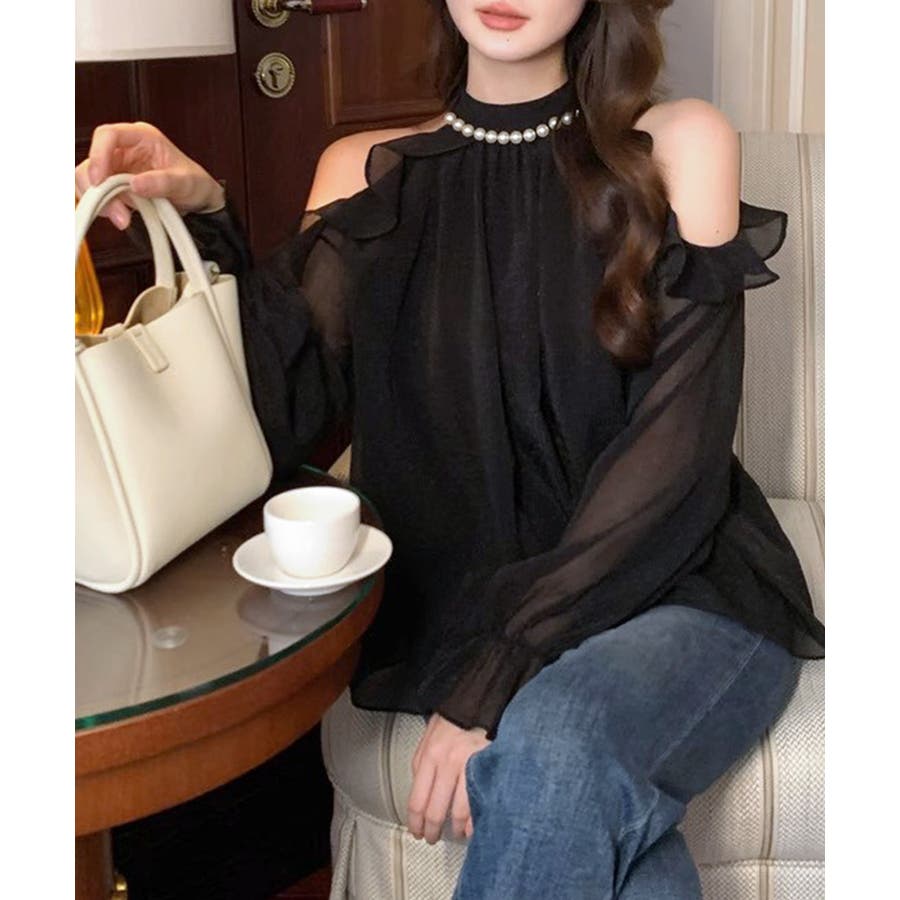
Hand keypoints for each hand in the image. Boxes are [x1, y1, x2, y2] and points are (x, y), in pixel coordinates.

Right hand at [74, 121, 223, 229]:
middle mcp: (124, 150)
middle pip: (92, 161)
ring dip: (99, 201)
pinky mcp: (115, 187)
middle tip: (116, 211)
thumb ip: (163, 182)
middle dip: (97, 188)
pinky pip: (96, 195)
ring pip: (89, 180)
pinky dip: (102, 208)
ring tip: (122, 219)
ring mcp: (117, 168)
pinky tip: (119, 217)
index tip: (101, 181)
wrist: (198, 200)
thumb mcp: (186, 182)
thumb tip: (136, 185)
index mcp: (141, 137)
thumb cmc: (194, 183)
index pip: (108, 135)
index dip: (98, 154)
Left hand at [408, 712, 490, 842]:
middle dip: (432, 830)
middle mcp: (447, 762)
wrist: (480, 700)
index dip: (416, 823)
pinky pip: (478, 802)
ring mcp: (468, 766)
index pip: (417, 800)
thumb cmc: (455, 720)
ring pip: (458, 811)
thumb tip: (419, 792)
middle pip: (435, 810)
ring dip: (455, 829)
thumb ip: (421, 764)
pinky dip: (474, 820)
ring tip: (455, 833)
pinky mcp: (486, 767)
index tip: (417, 832)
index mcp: (429, 756)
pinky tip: (472, 825)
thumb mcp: (429, 737)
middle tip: (432, 837)